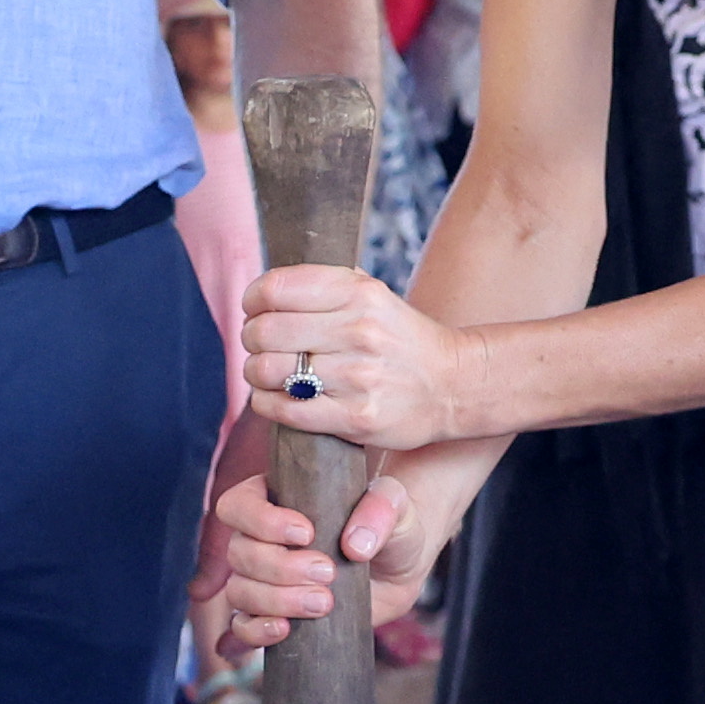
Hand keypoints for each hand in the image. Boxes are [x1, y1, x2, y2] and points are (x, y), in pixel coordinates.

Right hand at [199, 467, 428, 665]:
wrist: (400, 570)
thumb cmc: (391, 527)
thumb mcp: (396, 507)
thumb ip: (381, 509)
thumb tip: (355, 545)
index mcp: (275, 498)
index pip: (237, 505)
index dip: (262, 522)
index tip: (307, 533)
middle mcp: (259, 539)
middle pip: (239, 553)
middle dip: (281, 568)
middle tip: (328, 572)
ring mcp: (261, 579)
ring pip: (240, 591)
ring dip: (277, 601)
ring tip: (324, 602)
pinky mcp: (271, 615)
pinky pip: (242, 628)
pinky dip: (256, 632)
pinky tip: (285, 629)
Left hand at [237, 261, 464, 452]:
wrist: (453, 385)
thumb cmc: (400, 339)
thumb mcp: (372, 294)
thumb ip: (323, 285)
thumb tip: (264, 292)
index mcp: (359, 293)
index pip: (275, 289)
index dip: (253, 300)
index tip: (254, 310)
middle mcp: (359, 331)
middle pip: (264, 331)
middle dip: (251, 339)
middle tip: (259, 345)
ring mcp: (358, 377)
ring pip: (268, 371)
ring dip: (255, 374)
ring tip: (269, 372)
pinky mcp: (356, 418)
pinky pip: (284, 410)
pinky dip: (267, 404)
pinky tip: (275, 398)